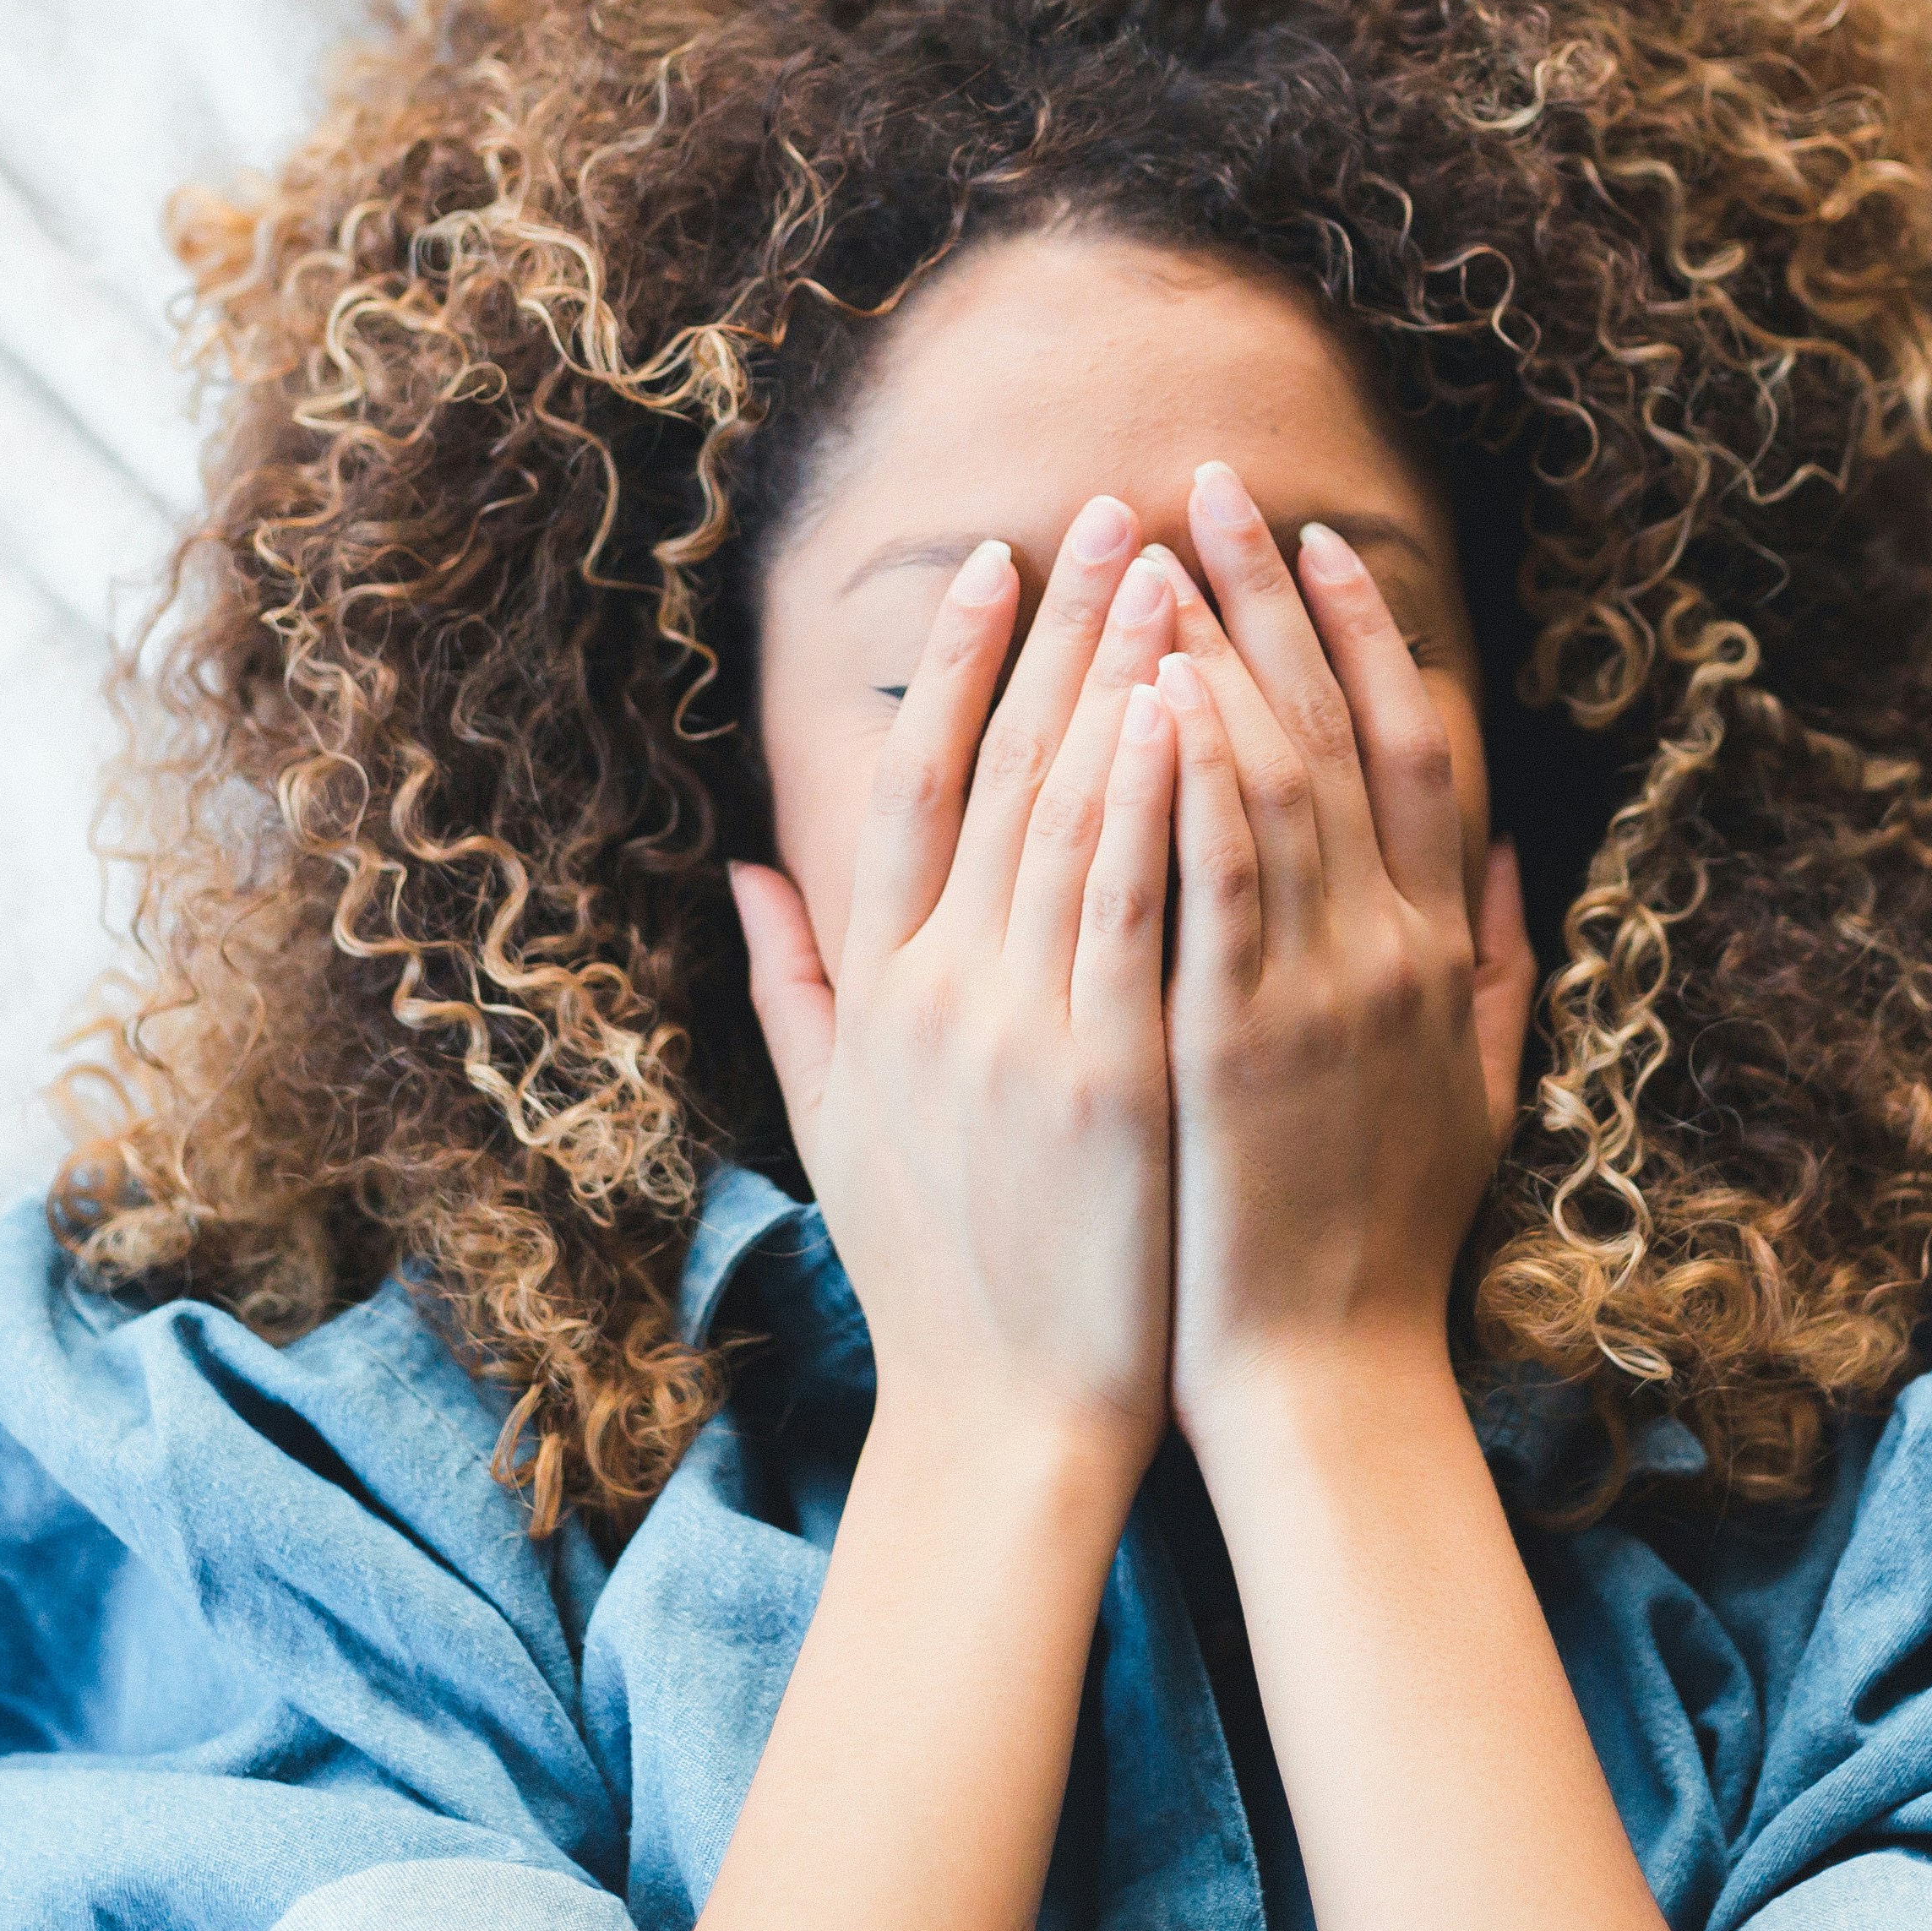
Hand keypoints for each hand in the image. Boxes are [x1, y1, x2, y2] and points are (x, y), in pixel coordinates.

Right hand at [731, 499, 1187, 1465]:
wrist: (1005, 1418)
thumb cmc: (937, 1272)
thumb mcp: (835, 1120)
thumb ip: (793, 985)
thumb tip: (745, 870)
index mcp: (882, 990)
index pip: (912, 783)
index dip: (954, 663)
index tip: (997, 562)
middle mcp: (939, 990)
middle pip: (1001, 769)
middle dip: (1059, 630)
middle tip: (1111, 513)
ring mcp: (1021, 1029)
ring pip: (1070, 814)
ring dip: (1118, 678)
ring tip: (1168, 567)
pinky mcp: (1108, 1076)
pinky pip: (1134, 907)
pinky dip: (1153, 801)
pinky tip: (1186, 706)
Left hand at [1153, 463, 1529, 1434]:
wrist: (1327, 1378)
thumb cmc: (1383, 1238)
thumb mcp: (1480, 1085)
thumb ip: (1500, 957)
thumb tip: (1515, 845)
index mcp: (1440, 950)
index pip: (1415, 747)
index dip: (1368, 633)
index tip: (1316, 538)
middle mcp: (1390, 948)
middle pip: (1334, 729)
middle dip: (1268, 597)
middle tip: (1207, 486)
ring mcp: (1317, 993)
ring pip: (1270, 782)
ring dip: (1213, 652)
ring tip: (1154, 550)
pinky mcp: (1236, 1045)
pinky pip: (1215, 883)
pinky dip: (1192, 782)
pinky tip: (1154, 693)